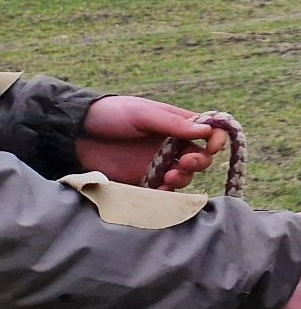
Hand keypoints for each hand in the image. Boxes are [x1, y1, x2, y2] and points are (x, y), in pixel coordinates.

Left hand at [76, 96, 223, 187]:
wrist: (76, 133)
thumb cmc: (112, 115)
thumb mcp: (142, 114)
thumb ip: (173, 124)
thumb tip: (205, 132)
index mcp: (177, 125)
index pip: (208, 132)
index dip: (216, 140)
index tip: (212, 147)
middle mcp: (172, 145)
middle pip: (200, 158)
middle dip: (198, 163)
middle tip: (184, 164)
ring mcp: (158, 164)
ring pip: (184, 176)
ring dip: (182, 179)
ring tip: (168, 177)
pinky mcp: (142, 180)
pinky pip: (162, 191)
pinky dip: (166, 194)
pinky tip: (159, 190)